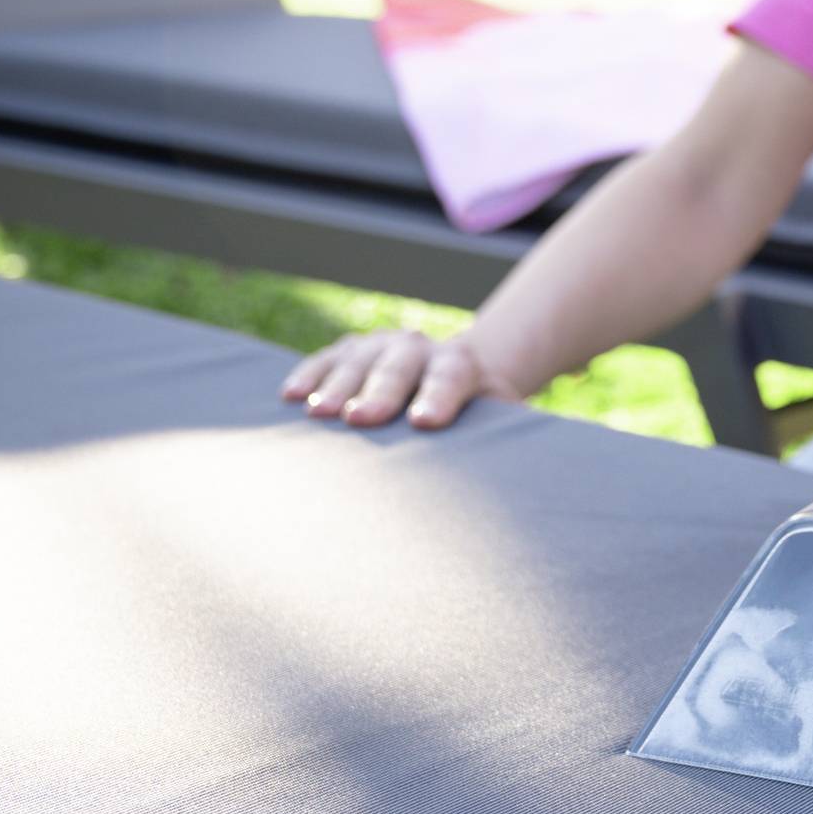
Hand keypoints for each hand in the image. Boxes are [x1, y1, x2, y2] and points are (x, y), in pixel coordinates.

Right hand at [279, 328, 518, 430]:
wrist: (454, 373)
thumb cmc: (474, 413)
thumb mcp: (495, 419)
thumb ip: (503, 435)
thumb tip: (522, 468)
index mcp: (460, 364)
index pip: (451, 377)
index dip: (439, 398)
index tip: (425, 424)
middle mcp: (418, 347)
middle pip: (398, 367)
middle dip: (379, 393)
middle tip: (361, 420)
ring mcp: (379, 345)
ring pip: (356, 361)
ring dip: (335, 386)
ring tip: (317, 413)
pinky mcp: (348, 351)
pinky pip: (324, 360)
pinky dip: (308, 375)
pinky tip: (290, 396)